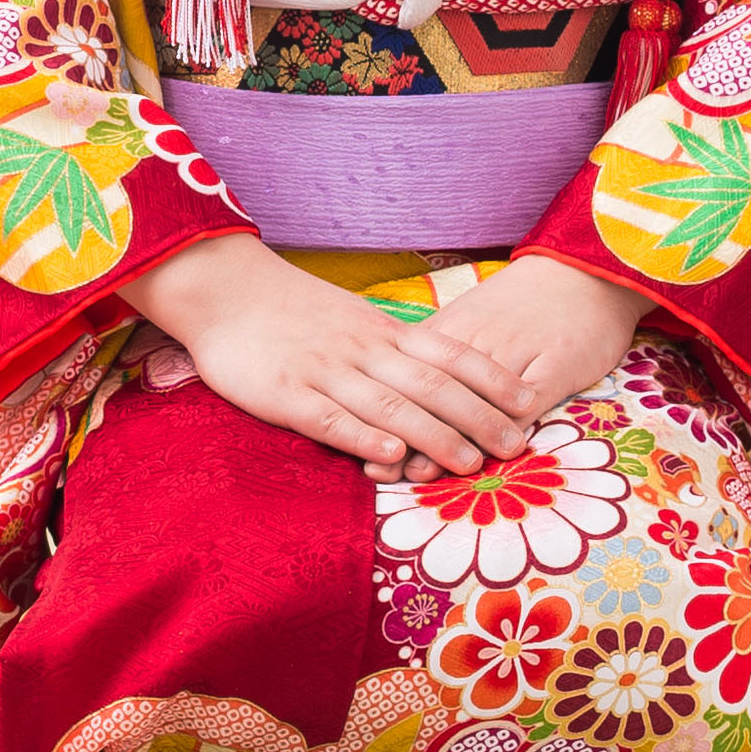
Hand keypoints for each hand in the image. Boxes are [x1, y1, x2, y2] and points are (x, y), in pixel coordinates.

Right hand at [128, 235, 535, 481]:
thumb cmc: (290, 309)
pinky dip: (363, 438)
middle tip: (516, 447)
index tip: (528, 404)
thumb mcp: (351, 317)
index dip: (492, 380)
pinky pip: (330, 418)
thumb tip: (439, 378)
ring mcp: (324, 371)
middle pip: (431, 385)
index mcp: (380, 330)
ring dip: (434, 436)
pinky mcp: (285, 393)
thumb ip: (390, 347)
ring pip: (389, 406)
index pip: (450, 353)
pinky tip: (390, 458)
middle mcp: (362, 349)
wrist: (222, 287)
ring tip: (469, 464)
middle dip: (478, 417)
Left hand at [401, 254, 647, 468]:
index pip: (411, 375)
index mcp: (452, 327)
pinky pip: (523, 405)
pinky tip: (488, 460)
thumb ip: (438, 352)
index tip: (368, 448)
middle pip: (435, 392)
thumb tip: (394, 389)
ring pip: (474, 403)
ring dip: (445, 441)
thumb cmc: (524, 301)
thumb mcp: (473, 316)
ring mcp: (516, 353)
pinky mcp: (554, 367)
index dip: (387, 414)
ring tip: (422, 473)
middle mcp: (477, 340)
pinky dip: (502, 433)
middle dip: (406, 434)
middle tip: (385, 471)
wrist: (583, 271)